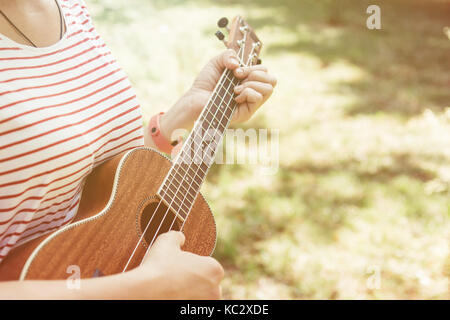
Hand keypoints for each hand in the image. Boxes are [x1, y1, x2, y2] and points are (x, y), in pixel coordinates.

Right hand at [124, 231, 223, 298]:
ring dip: (192, 294)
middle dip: (196, 282)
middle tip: (178, 279)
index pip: (209, 267)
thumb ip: (177, 236)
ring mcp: (205, 305)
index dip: (195, 266)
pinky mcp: (193, 315)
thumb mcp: (167, 241)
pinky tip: (172, 296)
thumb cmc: (158, 266)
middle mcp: (215, 290)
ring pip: (201, 298)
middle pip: (208, 285)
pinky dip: (185, 301)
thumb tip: (180, 237)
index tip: (183, 267)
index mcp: (214, 269)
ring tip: (174, 290)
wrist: (146, 292)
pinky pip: (192, 308)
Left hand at [159, 49, 276, 139]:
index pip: (265, 72)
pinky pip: (258, 97)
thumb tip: (238, 64)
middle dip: (256, 73)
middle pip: (272, 79)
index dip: (254, 67)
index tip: (236, 69)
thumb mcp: (216, 62)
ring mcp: (250, 103)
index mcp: (248, 80)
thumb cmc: (205, 83)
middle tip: (239, 76)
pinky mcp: (247, 112)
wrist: (195, 99)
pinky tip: (235, 95)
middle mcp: (252, 92)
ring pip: (269, 88)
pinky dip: (247, 92)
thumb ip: (228, 55)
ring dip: (252, 83)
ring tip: (236, 87)